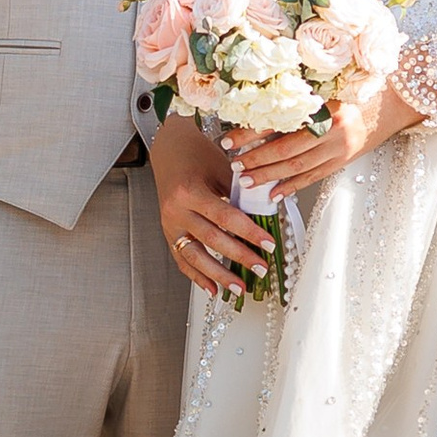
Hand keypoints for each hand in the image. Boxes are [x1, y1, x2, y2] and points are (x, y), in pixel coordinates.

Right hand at [151, 114, 274, 300]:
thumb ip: (241, 192)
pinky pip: (182, 259)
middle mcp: (176, 210)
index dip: (249, 233)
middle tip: (260, 268)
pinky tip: (212, 288)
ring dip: (218, 275)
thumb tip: (267, 215)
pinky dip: (197, 276)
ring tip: (239, 288)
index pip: (225, 217)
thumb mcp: (221, 166)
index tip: (268, 244)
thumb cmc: (196, 153)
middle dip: (239, 257)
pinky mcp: (168, 232)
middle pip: (211, 239)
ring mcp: (169, 223)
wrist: (168, 147)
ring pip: (194, 256)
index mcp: (191, 191)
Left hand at [228, 76, 421, 204]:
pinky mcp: (344, 161)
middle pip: (286, 149)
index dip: (252, 132)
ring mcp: (339, 148)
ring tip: (248, 180)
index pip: (280, 122)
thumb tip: (259, 107)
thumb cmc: (359, 91)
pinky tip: (275, 193)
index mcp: (324, 105)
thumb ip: (301, 98)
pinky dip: (293, 186)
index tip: (230, 139)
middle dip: (257, 159)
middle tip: (235, 165)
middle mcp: (332, 128)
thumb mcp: (330, 87)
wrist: (394, 104)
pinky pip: (314, 177)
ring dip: (270, 175)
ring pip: (297, 166)